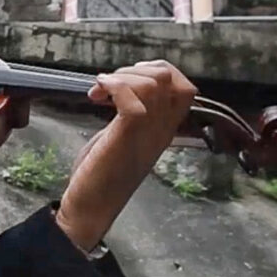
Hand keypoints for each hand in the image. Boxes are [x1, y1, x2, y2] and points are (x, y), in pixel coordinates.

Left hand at [57, 60, 196, 251]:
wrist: (92, 206)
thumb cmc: (102, 172)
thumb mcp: (123, 136)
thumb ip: (132, 114)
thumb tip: (123, 88)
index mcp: (164, 128)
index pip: (185, 87)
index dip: (159, 70)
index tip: (128, 78)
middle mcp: (161, 129)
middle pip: (171, 78)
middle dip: (137, 69)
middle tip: (111, 84)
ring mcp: (146, 133)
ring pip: (153, 84)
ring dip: (121, 77)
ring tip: (100, 91)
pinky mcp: (126, 136)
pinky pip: (132, 99)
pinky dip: (112, 86)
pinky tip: (96, 95)